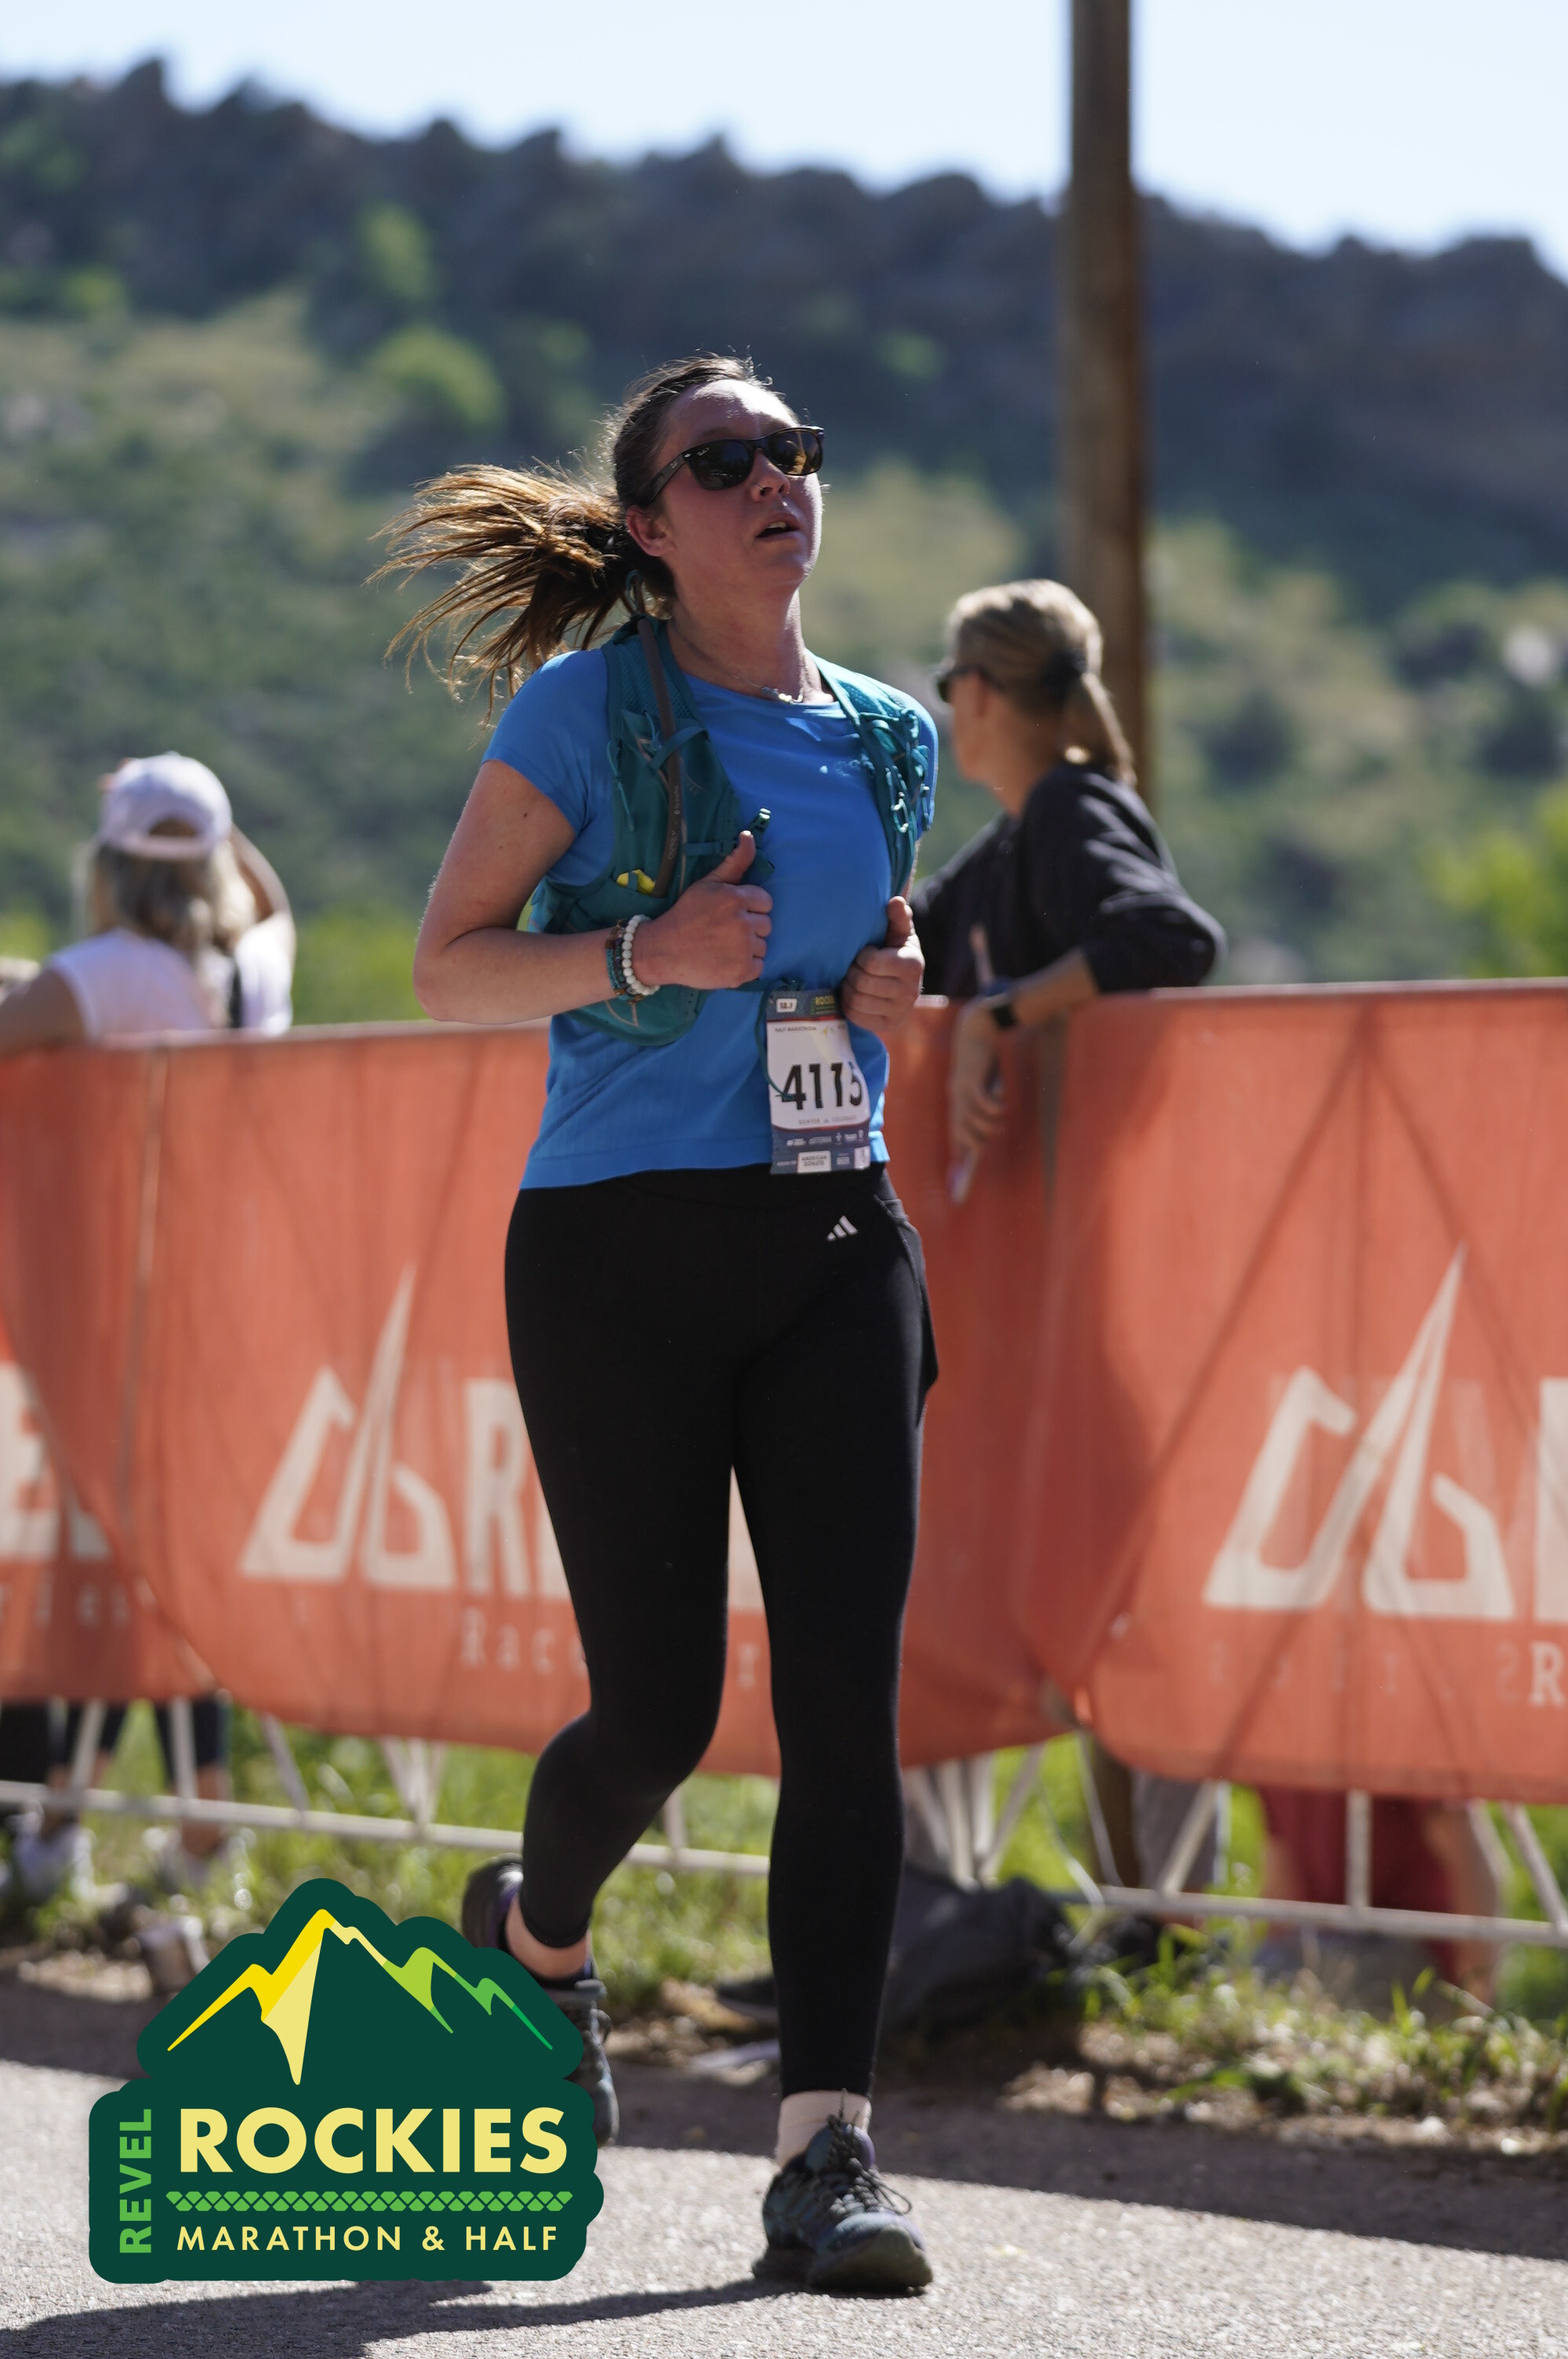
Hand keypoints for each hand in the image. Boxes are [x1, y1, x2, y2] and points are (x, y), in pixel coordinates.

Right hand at [634, 832, 772, 990]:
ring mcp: (743, 949)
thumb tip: (749, 836)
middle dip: (750, 927)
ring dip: (748, 948)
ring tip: (724, 947)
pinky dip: (746, 966)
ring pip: (763, 946)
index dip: (750, 908)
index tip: (731, 914)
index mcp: (736, 898)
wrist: (662, 950)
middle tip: (724, 931)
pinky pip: (759, 966)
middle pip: (766, 925)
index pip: (765, 902)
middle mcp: (743, 923)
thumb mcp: (708, 883)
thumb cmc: (686, 914)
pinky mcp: (742, 972)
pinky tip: (727, 961)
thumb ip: (734, 862)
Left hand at [841, 898, 923, 1038]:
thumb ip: (897, 917)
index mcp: (913, 965)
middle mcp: (910, 992)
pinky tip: (856, 995)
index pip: (871, 963)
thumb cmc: (896, 951)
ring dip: (848, 988)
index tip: (865, 952)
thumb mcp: (899, 933)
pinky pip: (856, 1016)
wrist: (904, 984)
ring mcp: (900, 1012)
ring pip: (856, 1001)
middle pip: (861, 983)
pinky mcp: (888, 1025)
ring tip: (854, 980)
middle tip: (854, 967)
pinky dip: (849, 1004)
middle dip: (852, 973)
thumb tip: (894, 901)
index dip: (861, 956)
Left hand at [948, 999, 1006, 1159]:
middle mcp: (955, 1095)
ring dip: (987, 1127)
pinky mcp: (971, 1079)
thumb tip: (995, 1120)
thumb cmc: (985, 1057)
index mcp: (957, 1097)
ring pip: (971, 1119)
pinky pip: (981, 1103)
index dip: (957, 1146)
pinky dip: (992, 1109)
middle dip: (973, 1143)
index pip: (954, 1128)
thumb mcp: (984, 1081)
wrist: (978, 1029)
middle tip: (988, 1145)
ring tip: (1000, 1126)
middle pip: (960, 1129)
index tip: (961, 1164)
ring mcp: (961, 1088)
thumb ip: (986, 1099)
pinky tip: (1002, 1108)